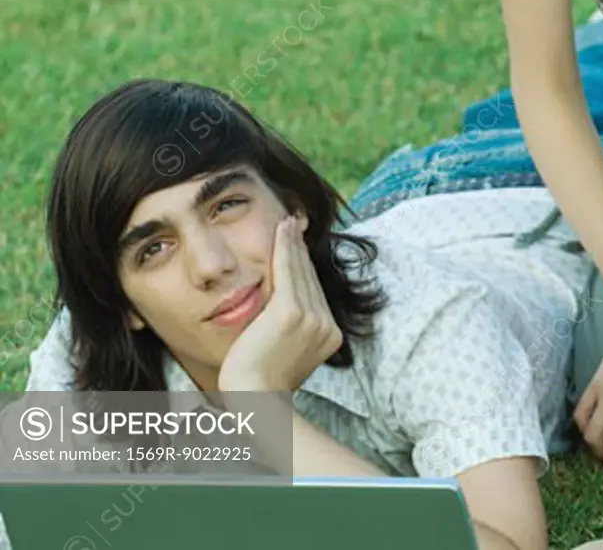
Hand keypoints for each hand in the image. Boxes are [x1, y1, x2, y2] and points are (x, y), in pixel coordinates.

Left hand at [218, 215, 342, 391]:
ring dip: (292, 242)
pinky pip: (287, 271)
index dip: (305, 267)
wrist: (254, 397)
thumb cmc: (261, 382)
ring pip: (299, 272)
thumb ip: (296, 333)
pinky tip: (281, 230)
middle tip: (292, 225)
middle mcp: (326, 325)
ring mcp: (312, 318)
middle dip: (300, 250)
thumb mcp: (289, 354)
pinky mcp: (291, 311)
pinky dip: (284, 247)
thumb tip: (288, 317)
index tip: (297, 246)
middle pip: (310, 279)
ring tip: (287, 223)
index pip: (315, 293)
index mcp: (330, 335)